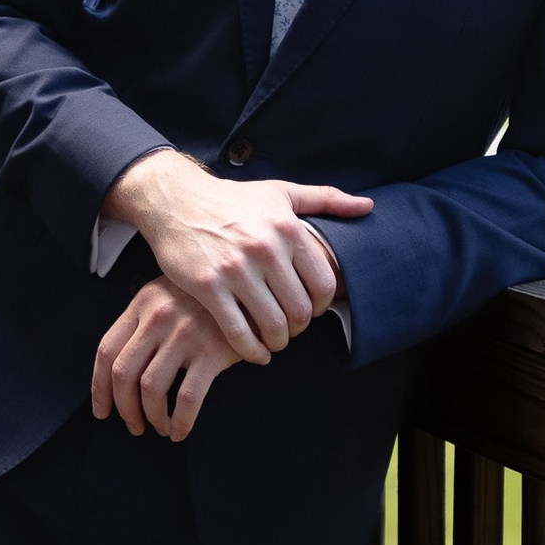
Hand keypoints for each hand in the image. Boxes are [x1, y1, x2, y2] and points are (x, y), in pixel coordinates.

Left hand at [90, 278, 247, 440]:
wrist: (255, 291)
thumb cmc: (211, 299)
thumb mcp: (171, 294)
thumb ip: (146, 320)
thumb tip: (122, 371)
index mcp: (143, 303)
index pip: (106, 349)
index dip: (99, 386)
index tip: (102, 408)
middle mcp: (159, 316)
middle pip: (123, 373)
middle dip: (124, 408)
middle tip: (133, 425)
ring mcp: (185, 333)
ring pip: (150, 388)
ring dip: (151, 417)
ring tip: (160, 427)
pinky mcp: (212, 351)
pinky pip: (187, 397)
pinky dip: (180, 421)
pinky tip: (180, 430)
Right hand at [96, 150, 370, 363]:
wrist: (176, 201)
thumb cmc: (233, 199)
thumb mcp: (281, 192)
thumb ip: (327, 199)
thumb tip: (368, 207)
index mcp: (288, 229)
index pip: (324, 285)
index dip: (321, 306)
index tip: (310, 310)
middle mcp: (265, 249)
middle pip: (300, 310)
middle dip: (299, 328)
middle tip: (291, 329)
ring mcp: (235, 270)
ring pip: (272, 324)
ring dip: (278, 342)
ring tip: (274, 341)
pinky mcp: (208, 287)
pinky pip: (238, 331)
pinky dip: (251, 351)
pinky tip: (254, 353)